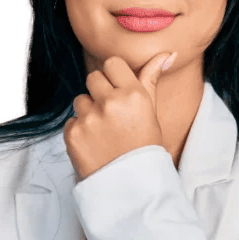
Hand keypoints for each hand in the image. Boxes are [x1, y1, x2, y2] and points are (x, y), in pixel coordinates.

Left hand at [63, 52, 175, 180]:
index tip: (118, 92)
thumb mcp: (152, 113)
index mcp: (134, 94)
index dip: (113, 77)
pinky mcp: (73, 134)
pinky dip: (79, 132)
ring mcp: (90, 118)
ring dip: (88, 112)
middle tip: (111, 116)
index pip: (112, 63)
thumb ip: (151, 80)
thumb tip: (167, 53)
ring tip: (103, 133)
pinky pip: (71, 121)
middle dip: (99, 93)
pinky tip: (94, 145)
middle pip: (93, 78)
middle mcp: (111, 102)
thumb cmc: (144, 148)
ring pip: (80, 100)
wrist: (131, 187)